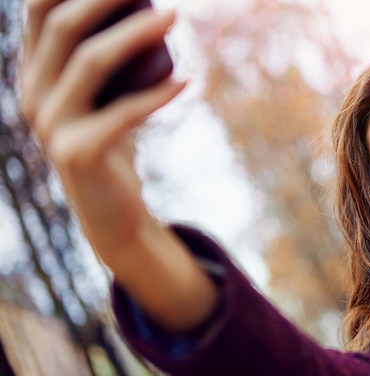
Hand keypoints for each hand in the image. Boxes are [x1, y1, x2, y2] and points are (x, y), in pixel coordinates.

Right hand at [19, 0, 183, 260]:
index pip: (38, 10)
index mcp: (34, 73)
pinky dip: (160, 93)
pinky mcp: (78, 153)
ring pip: (90, 61)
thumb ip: (102, 62)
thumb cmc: (111, 144)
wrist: (110, 212)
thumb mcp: (100, 98)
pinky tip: (189, 79)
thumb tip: (149, 13)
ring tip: (174, 16)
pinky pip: (125, 113)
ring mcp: (51, 125)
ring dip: (136, 33)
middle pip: (61, 26)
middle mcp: (32, 94)